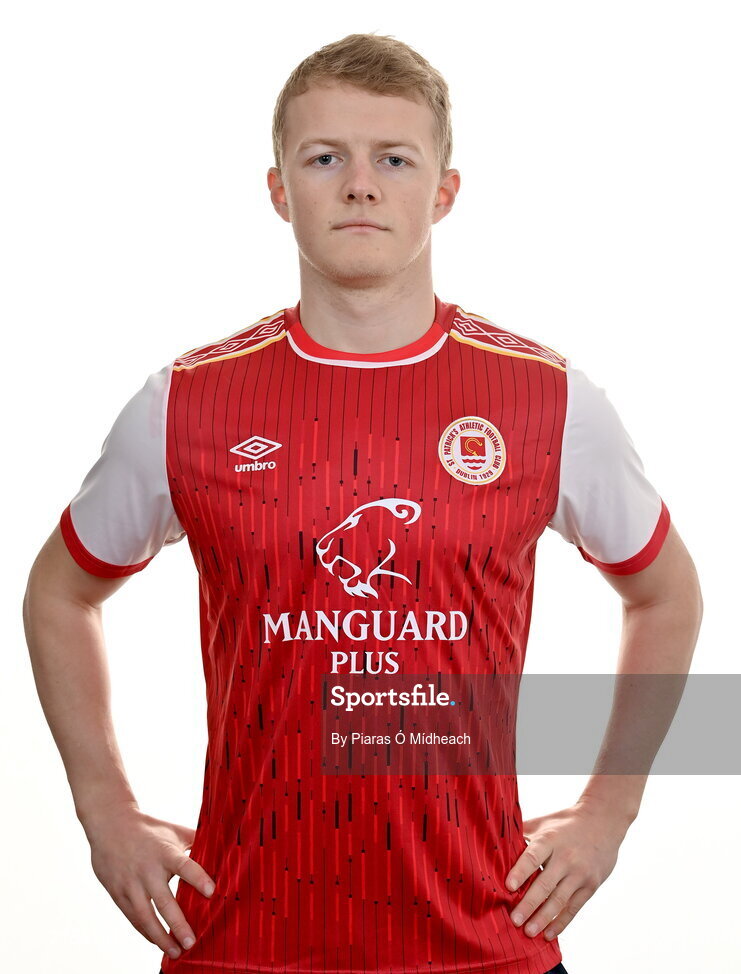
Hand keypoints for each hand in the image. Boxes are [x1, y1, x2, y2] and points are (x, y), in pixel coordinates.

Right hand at [82, 800, 214, 960]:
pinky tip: (158, 942)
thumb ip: (196, 840)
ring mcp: (131, 883)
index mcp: (165, 852)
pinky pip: (133, 917)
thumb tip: (224, 847)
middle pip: (164, 901)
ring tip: (176, 952)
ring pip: (146, 917)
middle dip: (178, 925)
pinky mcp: (118, 892)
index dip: (198, 878)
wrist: (110, 824)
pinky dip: (146, 932)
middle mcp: (148, 870)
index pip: (184, 866)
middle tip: (191, 942)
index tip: (212, 892)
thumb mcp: (173, 831)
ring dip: (161, 937)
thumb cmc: (149, 829)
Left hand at [505, 798, 633, 941]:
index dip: (520, 871)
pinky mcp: (590, 886)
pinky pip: (573, 908)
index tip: (508, 887)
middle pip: (545, 884)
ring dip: (543, 918)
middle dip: (528, 904)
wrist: (603, 822)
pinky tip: (548, 934)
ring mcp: (580, 873)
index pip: (533, 857)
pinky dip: (560, 922)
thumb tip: (495, 843)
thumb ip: (523, 834)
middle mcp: (566, 857)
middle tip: (514, 920)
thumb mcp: (544, 823)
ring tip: (529, 932)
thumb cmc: (565, 823)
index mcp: (550, 839)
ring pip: (559, 900)